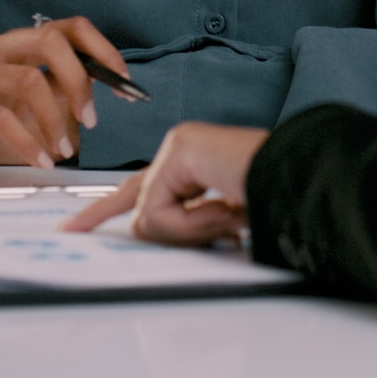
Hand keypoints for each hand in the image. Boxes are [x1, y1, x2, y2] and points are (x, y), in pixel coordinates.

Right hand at [0, 16, 130, 174]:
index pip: (68, 27)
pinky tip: (40, 160)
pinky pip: (3, 118)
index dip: (102, 49)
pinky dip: (28, 142)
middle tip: (91, 118)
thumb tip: (87, 114)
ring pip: (30, 81)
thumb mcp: (5, 103)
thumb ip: (42, 99)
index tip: (123, 81)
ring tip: (63, 150)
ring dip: (57, 119)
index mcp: (10, 46)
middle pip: (53, 43)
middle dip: (82, 80)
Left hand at [60, 122, 268, 245]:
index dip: (104, 209)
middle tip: (78, 231)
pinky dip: (191, 225)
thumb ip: (182, 225)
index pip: (140, 189)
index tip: (74, 226)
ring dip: (189, 233)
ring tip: (230, 219)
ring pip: (147, 215)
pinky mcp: (180, 150)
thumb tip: (144, 229)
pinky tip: (227, 210)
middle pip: (133, 196)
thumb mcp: (217, 224)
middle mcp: (182, 148)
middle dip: (102, 216)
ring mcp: (180, 145)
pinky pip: (158, 211)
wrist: (302, 184)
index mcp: (194, 164)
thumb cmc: (274, 204)